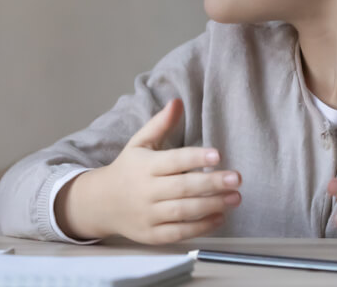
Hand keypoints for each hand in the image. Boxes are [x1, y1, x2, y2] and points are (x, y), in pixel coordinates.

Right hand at [57, 99, 241, 243]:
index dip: (195, 158)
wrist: (101, 202)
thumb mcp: (139, 143)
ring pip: (183, 211)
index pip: (173, 160)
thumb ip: (160, 124)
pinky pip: (179, 232)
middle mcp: (146, 190)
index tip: (218, 155)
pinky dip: (201, 227)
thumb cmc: (127, 169)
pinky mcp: (152, 234)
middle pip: (182, 188)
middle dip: (211, 183)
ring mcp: (148, 214)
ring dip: (212, 205)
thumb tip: (178, 101)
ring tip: (235, 198)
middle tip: (236, 178)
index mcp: (145, 165)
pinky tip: (220, 217)